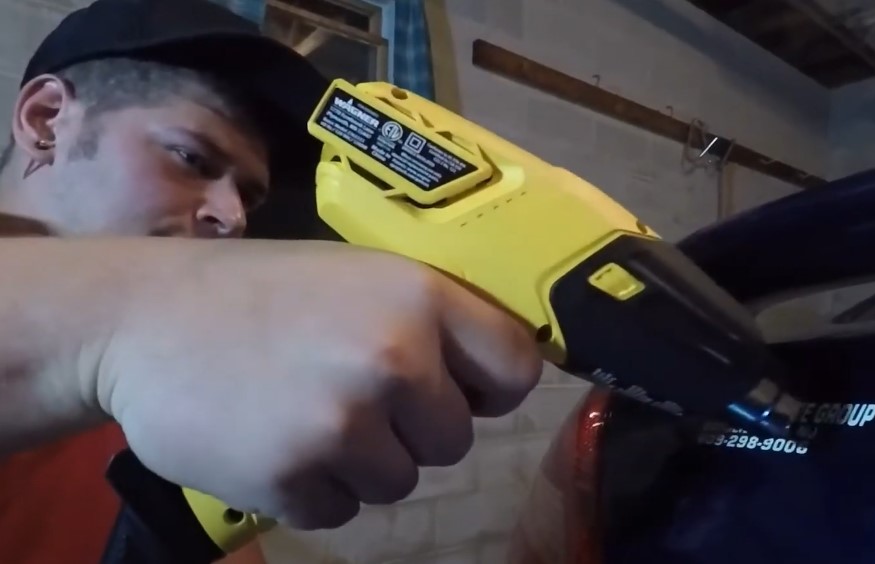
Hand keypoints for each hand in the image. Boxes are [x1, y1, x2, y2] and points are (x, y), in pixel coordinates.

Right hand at [97, 240, 541, 528]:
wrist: (141, 319)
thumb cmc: (259, 291)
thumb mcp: (358, 275)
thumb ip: (426, 319)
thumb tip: (488, 375)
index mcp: (420, 297)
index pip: (517, 368)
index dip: (492, 388)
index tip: (462, 391)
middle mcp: (393, 359)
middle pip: (456, 440)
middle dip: (414, 430)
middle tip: (351, 395)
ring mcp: (341, 424)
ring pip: (400, 482)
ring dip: (361, 464)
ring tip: (304, 415)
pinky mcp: (292, 479)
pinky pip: (341, 510)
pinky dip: (313, 490)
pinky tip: (272, 442)